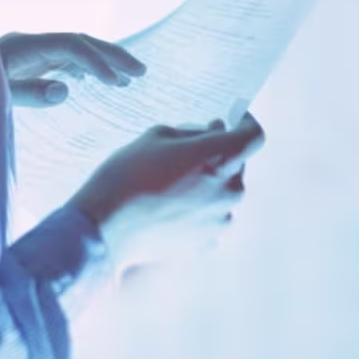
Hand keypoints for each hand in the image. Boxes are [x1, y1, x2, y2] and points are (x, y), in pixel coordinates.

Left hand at [0, 31, 147, 107]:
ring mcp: (29, 53)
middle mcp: (28, 44)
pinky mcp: (28, 64)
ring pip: (74, 50)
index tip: (117, 82)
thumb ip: (29, 94)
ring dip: (102, 62)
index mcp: (21, 45)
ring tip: (129, 79)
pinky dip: (85, 68)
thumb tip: (65, 90)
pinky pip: (64, 61)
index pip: (70, 44)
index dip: (96, 61)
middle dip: (110, 55)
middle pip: (78, 41)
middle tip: (141, 72)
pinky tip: (97, 81)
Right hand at [68, 114, 265, 270]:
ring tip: (173, 181)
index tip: (233, 118)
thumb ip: (190, 132)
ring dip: (210, 181)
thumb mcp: (154, 137)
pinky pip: (214, 216)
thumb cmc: (126, 176)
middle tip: (189, 147)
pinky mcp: (209, 240)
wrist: (105, 229)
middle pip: (238, 163)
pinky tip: (172, 205)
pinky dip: (201, 207)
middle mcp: (228, 190)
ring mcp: (220, 219)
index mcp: (217, 158)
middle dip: (220, 151)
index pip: (253, 135)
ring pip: (225, 190)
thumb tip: (210, 133)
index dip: (245, 122)